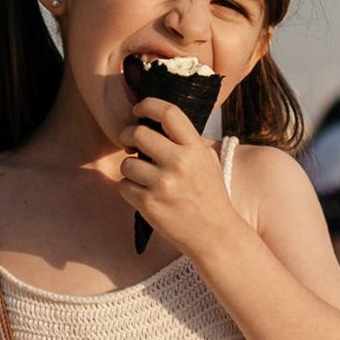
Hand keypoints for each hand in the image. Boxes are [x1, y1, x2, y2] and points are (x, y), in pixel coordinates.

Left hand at [117, 101, 239, 261]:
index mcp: (194, 148)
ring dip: (129, 168)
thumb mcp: (207, 160)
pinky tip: (143, 194)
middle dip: (127, 135)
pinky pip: (123, 185)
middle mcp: (179, 163)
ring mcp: (163, 184)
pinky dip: (128, 188)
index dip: (147, 105)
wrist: (215, 234)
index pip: (168, 112)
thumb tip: (156, 118)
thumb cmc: (209, 194)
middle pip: (138, 133)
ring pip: (127, 163)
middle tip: (129, 142)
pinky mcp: (149, 204)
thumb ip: (186, 140)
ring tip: (143, 176)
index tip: (138, 110)